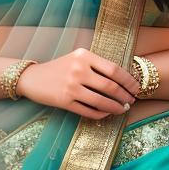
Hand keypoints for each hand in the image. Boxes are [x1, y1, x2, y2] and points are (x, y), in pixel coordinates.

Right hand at [16, 48, 140, 119]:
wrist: (32, 78)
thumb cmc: (60, 68)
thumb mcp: (77, 59)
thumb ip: (97, 65)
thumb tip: (123, 81)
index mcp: (84, 55)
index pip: (113, 69)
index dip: (128, 81)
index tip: (136, 88)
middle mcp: (78, 70)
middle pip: (110, 86)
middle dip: (125, 96)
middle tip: (131, 101)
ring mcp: (70, 86)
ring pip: (101, 101)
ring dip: (116, 107)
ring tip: (122, 109)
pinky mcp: (64, 101)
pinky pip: (88, 111)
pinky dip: (101, 114)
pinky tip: (107, 113)